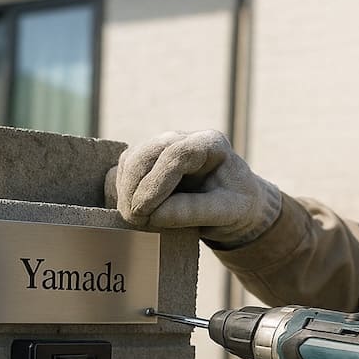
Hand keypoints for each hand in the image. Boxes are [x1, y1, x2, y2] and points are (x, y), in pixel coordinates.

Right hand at [106, 130, 280, 246]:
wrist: (234, 205)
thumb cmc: (236, 205)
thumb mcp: (229, 212)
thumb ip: (196, 211)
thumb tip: (156, 214)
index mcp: (210, 143)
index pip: (176, 154)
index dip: (156, 183)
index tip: (145, 212)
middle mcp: (184, 138)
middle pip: (147, 153)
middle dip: (135, 187)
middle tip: (134, 219)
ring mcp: (163, 147)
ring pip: (131, 159)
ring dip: (126, 190)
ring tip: (134, 220)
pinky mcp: (148, 161)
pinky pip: (125, 170)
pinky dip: (122, 190)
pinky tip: (132, 210)